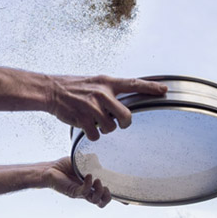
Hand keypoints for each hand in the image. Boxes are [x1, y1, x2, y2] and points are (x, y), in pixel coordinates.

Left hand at [42, 157, 111, 207]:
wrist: (49, 169)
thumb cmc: (64, 166)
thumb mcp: (80, 161)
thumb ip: (90, 160)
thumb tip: (97, 159)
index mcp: (91, 186)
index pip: (104, 194)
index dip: (116, 199)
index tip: (126, 201)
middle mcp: (86, 191)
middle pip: (101, 202)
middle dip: (108, 197)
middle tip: (107, 187)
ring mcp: (80, 193)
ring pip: (95, 200)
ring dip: (100, 191)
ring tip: (98, 181)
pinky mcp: (73, 191)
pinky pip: (84, 192)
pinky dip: (89, 184)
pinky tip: (88, 176)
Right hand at [46, 75, 167, 140]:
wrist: (51, 90)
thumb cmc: (74, 87)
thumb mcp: (94, 82)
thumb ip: (109, 90)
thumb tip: (123, 103)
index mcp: (107, 82)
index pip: (134, 83)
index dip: (151, 87)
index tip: (164, 90)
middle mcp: (102, 94)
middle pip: (126, 116)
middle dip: (124, 123)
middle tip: (120, 123)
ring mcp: (92, 107)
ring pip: (110, 128)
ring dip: (104, 129)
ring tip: (94, 121)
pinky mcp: (82, 119)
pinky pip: (95, 135)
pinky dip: (92, 135)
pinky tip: (86, 127)